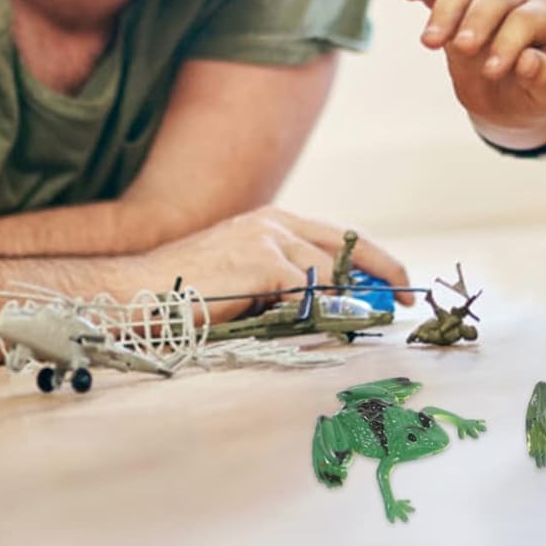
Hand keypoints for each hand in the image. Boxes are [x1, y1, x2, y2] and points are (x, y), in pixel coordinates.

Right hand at [149, 207, 413, 314]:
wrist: (140, 294)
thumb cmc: (187, 296)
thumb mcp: (244, 281)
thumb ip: (284, 285)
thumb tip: (332, 307)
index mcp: (271, 223)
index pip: (336, 236)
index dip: (371, 258)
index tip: (396, 283)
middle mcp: (274, 223)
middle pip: (346, 244)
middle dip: (382, 271)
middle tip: (405, 298)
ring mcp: (268, 239)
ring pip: (328, 271)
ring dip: (350, 300)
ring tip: (367, 322)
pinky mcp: (262, 262)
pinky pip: (309, 290)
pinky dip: (325, 308)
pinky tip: (334, 323)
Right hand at [400, 0, 545, 150]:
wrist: (515, 98)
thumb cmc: (538, 92)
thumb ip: (544, 77)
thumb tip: (526, 61)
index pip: (524, 20)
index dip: (508, 43)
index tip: (492, 70)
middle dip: (476, 22)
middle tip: (464, 48)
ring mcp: (484, 0)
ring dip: (444, 14)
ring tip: (430, 42)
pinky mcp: (457, 10)